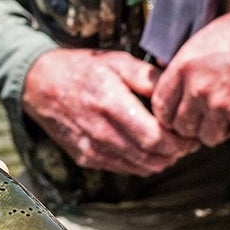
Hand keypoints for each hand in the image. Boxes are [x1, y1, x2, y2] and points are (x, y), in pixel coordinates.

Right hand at [22, 48, 198, 175]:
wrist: (39, 84)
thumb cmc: (82, 68)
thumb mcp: (117, 61)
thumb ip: (149, 78)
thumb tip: (179, 91)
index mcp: (110, 103)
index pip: (156, 138)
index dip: (180, 140)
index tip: (189, 130)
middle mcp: (100, 131)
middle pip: (152, 157)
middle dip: (176, 152)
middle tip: (186, 139)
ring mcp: (92, 148)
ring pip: (141, 168)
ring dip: (162, 159)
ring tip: (170, 142)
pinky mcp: (86, 158)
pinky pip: (125, 168)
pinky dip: (142, 162)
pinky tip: (146, 145)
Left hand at [151, 0, 229, 145]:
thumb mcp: (206, 36)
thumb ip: (185, 62)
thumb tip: (167, 76)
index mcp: (186, 66)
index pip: (161, 105)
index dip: (168, 113)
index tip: (176, 113)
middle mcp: (201, 89)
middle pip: (182, 126)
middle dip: (191, 124)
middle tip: (203, 117)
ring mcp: (224, 106)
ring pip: (208, 137)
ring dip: (216, 129)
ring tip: (227, 113)